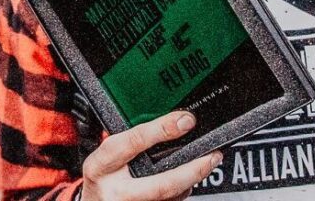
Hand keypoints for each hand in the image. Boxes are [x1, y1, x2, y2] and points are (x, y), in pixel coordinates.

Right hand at [81, 111, 220, 200]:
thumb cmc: (102, 176)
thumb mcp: (107, 154)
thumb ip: (131, 140)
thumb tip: (171, 121)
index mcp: (102, 165)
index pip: (134, 142)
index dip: (163, 129)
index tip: (186, 121)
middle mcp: (115, 192)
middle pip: (162, 184)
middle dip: (193, 171)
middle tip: (212, 156)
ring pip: (170, 198)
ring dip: (191, 182)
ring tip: (204, 165)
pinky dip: (181, 193)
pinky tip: (185, 182)